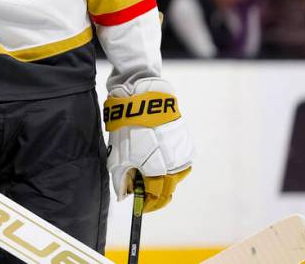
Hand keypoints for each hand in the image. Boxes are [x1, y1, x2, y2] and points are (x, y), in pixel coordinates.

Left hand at [105, 77, 193, 212]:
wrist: (144, 99)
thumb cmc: (128, 127)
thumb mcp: (118, 156)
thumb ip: (121, 180)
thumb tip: (124, 195)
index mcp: (160, 171)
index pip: (156, 197)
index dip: (147, 204)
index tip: (139, 206)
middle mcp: (176, 165)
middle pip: (168, 189)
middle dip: (155, 194)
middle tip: (142, 193)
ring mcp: (183, 154)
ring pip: (175, 176)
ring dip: (163, 179)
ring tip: (148, 174)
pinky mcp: (186, 143)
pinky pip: (179, 162)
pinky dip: (169, 166)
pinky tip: (157, 160)